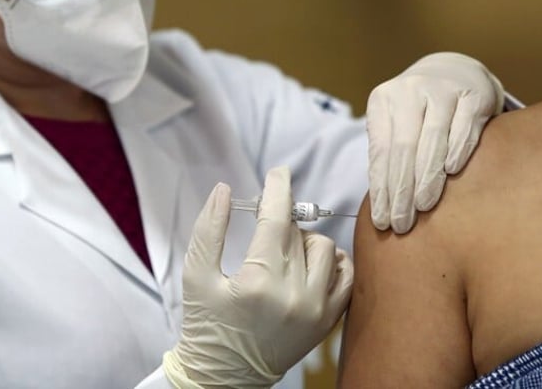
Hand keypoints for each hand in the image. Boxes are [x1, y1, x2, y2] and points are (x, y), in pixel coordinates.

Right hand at [162, 166, 353, 388]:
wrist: (224, 377)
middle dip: (282, 220)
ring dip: (305, 241)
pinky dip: (333, 261)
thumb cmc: (205, 325)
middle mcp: (293, 295)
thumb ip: (209, 229)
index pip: (276, 219)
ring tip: (282, 253)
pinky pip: (346, 274)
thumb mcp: (196, 276)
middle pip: (299, 231)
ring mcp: (316, 310)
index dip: (278, 190)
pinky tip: (311, 264)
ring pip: (325, 248)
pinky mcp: (328, 321)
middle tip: (266, 227)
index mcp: (258, 282)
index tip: (278, 173)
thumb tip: (226, 189)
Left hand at [366, 52, 503, 232]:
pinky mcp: (473, 93)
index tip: (382, 221)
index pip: (380, 151)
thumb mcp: (397, 123)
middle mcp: (410, 90)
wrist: (454, 70)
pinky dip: (457, 150)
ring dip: (427, 176)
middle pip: (403, 146)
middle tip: (402, 224)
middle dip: (401, 189)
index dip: (381, 188)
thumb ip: (390, 155)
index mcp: (383, 99)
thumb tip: (384, 206)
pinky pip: (464, 127)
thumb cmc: (420, 110)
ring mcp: (442, 89)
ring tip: (423, 207)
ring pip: (432, 138)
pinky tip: (452, 173)